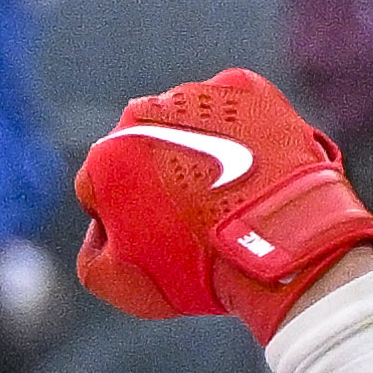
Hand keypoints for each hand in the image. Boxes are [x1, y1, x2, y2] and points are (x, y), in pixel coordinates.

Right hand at [72, 65, 372, 335]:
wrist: (281, 241)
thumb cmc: (198, 268)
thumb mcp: (120, 284)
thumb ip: (92, 254)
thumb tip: (101, 230)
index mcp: (106, 156)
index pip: (101, 188)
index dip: (124, 221)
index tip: (158, 241)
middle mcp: (144, 112)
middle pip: (142, 150)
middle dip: (158, 180)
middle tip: (195, 219)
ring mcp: (197, 95)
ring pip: (188, 125)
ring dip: (200, 152)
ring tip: (231, 195)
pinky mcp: (246, 88)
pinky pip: (234, 110)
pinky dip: (241, 133)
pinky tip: (256, 169)